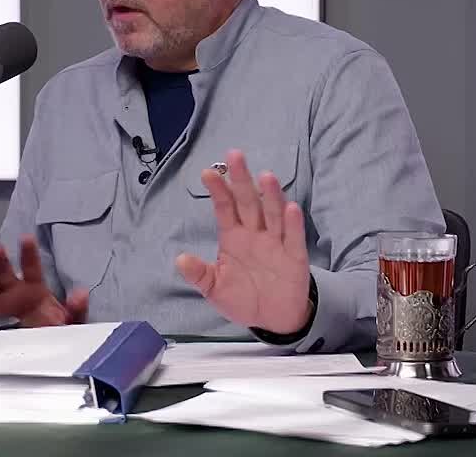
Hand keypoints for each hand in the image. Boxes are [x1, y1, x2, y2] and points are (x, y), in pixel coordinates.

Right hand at [0, 235, 88, 327]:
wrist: (45, 352)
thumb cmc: (56, 333)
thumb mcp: (73, 323)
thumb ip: (77, 309)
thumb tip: (81, 294)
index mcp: (35, 291)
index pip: (32, 268)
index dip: (28, 254)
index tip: (26, 239)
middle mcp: (15, 293)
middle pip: (4, 273)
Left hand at [175, 149, 313, 334]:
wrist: (273, 318)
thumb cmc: (243, 297)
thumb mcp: (215, 289)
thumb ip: (200, 275)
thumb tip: (180, 260)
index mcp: (233, 237)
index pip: (225, 209)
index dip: (218, 191)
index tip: (208, 173)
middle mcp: (255, 234)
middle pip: (248, 202)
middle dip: (241, 180)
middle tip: (234, 156)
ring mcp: (276, 243)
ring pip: (272, 214)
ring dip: (270, 196)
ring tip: (266, 176)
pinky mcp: (294, 257)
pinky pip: (293, 238)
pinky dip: (292, 224)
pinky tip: (290, 208)